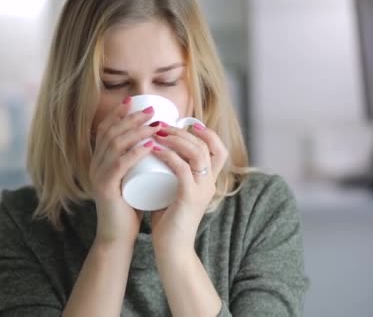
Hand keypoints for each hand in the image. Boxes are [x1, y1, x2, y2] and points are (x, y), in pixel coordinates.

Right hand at [89, 98, 161, 245]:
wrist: (117, 236)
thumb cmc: (129, 206)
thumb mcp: (131, 179)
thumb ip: (135, 163)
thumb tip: (153, 143)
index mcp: (99, 160)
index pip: (105, 129)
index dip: (118, 113)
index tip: (135, 102)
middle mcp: (95, 165)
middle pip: (111, 133)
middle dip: (131, 118)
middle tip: (151, 111)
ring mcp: (98, 176)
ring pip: (116, 145)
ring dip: (137, 131)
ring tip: (155, 125)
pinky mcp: (105, 188)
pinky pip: (119, 165)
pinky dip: (135, 153)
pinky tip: (149, 146)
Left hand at [149, 123, 228, 251]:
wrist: (172, 249)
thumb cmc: (169, 221)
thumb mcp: (175, 192)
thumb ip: (173, 178)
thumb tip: (158, 158)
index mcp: (209, 181)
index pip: (219, 149)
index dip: (206, 132)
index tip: (186, 123)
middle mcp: (210, 183)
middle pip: (206, 146)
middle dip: (183, 131)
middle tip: (161, 125)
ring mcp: (202, 190)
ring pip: (197, 153)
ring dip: (176, 139)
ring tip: (156, 133)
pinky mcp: (190, 198)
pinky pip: (182, 169)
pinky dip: (168, 155)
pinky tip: (154, 149)